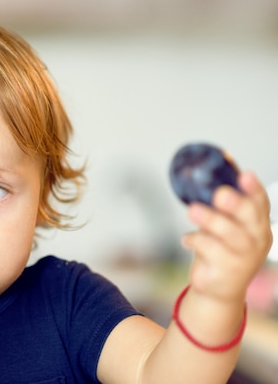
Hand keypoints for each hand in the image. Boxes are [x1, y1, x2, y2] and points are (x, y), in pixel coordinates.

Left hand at [183, 170, 272, 302]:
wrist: (219, 289)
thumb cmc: (223, 249)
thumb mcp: (226, 224)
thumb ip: (223, 200)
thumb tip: (222, 159)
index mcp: (258, 225)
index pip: (261, 204)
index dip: (254, 189)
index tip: (245, 174)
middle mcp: (256, 241)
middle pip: (250, 219)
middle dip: (236, 204)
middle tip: (220, 193)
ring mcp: (243, 257)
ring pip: (229, 234)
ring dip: (210, 220)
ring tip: (192, 210)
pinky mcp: (226, 271)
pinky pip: (210, 250)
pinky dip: (195, 240)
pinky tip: (187, 239)